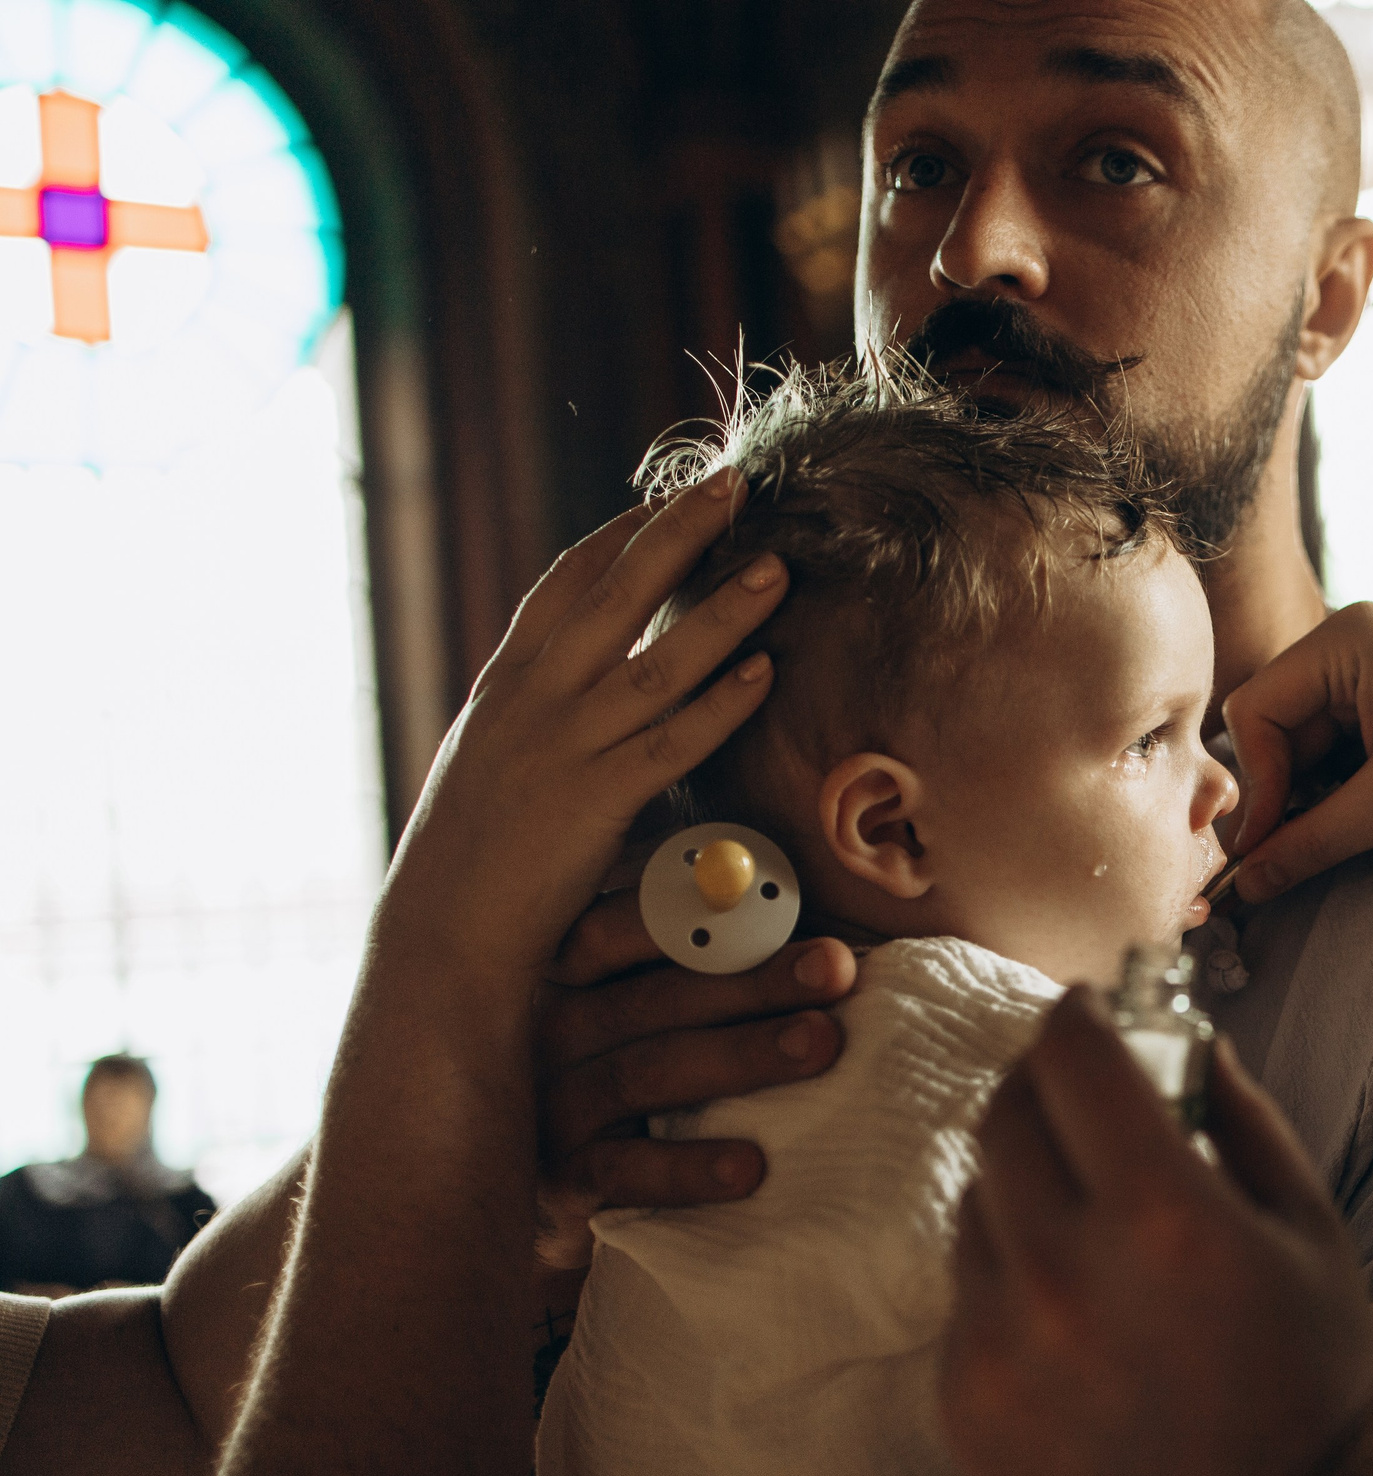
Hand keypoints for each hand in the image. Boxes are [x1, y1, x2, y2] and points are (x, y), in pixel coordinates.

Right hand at [373, 472, 785, 995]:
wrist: (441, 939)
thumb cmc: (471, 866)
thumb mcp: (491, 767)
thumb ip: (536, 722)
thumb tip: (585, 692)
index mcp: (504, 687)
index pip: (564, 584)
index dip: (620, 534)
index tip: (667, 495)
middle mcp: (531, 702)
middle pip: (614, 596)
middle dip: (677, 534)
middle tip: (733, 484)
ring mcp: (563, 749)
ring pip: (657, 662)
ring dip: (722, 611)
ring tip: (775, 567)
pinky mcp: (595, 803)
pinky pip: (672, 743)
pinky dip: (721, 705)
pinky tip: (765, 672)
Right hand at [531, 892, 857, 1268]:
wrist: (571, 1209)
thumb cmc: (656, 1085)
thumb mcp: (677, 1018)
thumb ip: (723, 963)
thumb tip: (821, 935)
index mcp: (578, 975)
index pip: (621, 926)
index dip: (698, 909)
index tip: (781, 900)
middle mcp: (555, 1031)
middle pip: (655, 998)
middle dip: (754, 981)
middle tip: (836, 968)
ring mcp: (552, 1106)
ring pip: (645, 1073)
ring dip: (741, 1056)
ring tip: (821, 1044)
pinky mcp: (561, 1182)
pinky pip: (623, 1170)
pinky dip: (687, 1168)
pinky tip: (750, 1166)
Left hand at [941, 994, 1372, 1475]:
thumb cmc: (1313, 1394)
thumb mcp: (1317, 1239)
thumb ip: (1247, 1120)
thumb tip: (1188, 1037)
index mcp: (1165, 1214)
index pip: (1072, 1053)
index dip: (1081, 1016)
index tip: (1092, 1015)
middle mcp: (1064, 1269)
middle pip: (1004, 1115)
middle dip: (1043, 1089)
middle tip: (1082, 1101)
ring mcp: (1000, 1341)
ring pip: (975, 1203)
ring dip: (1024, 1188)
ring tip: (1090, 1228)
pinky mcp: (961, 1402)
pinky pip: (964, 1297)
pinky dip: (1010, 1282)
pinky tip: (1075, 1320)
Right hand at [1221, 603, 1372, 903]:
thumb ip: (1311, 843)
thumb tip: (1245, 886)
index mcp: (1346, 640)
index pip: (1255, 711)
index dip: (1257, 785)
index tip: (1266, 850)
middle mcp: (1354, 644)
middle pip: (1277, 729)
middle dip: (1286, 794)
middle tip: (1291, 858)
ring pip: (1309, 746)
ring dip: (1316, 799)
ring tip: (1339, 841)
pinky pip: (1344, 749)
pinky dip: (1344, 791)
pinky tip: (1364, 823)